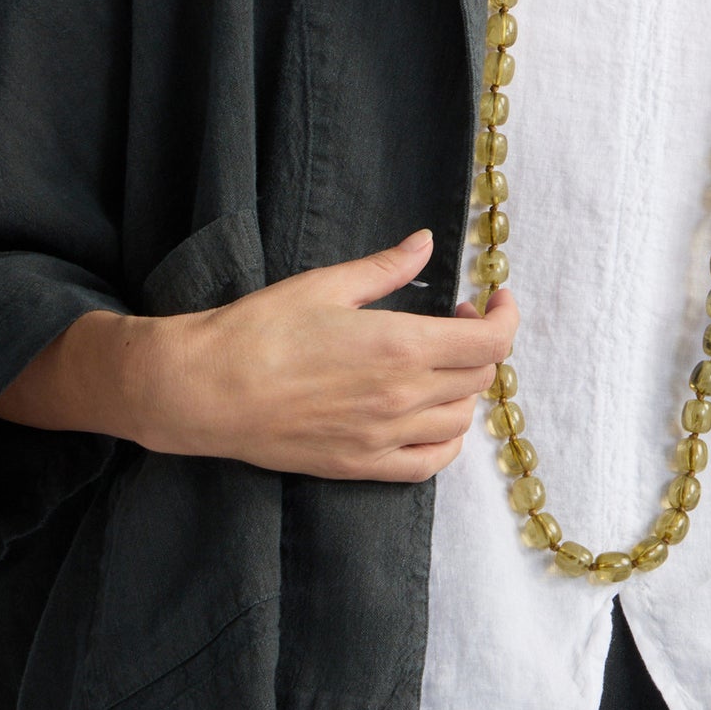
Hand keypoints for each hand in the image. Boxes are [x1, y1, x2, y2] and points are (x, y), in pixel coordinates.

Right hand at [135, 230, 519, 481]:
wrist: (206, 390)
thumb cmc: (260, 330)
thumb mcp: (326, 284)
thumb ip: (387, 267)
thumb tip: (426, 242)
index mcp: (401, 346)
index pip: (490, 343)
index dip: (504, 317)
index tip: (493, 299)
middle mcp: (403, 397)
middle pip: (479, 378)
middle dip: (479, 344)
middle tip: (451, 320)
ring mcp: (384, 438)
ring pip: (460, 421)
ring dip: (463, 389)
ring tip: (436, 364)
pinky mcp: (361, 466)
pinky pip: (430, 464)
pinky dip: (445, 440)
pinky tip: (429, 416)